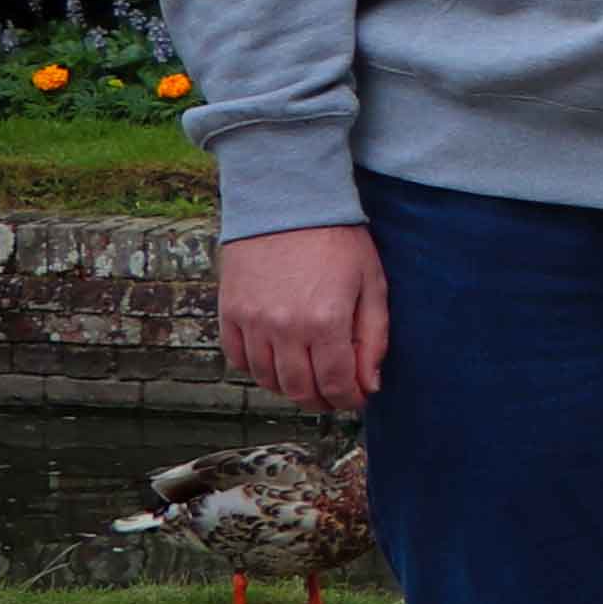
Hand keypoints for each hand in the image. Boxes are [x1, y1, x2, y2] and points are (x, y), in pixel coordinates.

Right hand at [220, 223, 389, 416]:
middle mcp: (285, 328)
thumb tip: (370, 383)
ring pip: (267, 380)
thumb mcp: (372, 284)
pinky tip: (276, 360)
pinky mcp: (229, 313)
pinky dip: (257, 368)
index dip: (349, 399)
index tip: (357, 397)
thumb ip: (373, 337)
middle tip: (334, 395)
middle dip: (321, 400)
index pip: (336, 384)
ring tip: (308, 378)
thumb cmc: (337, 240)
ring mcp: (252, 322)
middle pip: (299, 389)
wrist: (288, 203)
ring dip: (289, 387)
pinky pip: (238, 359)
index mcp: (326, 322)